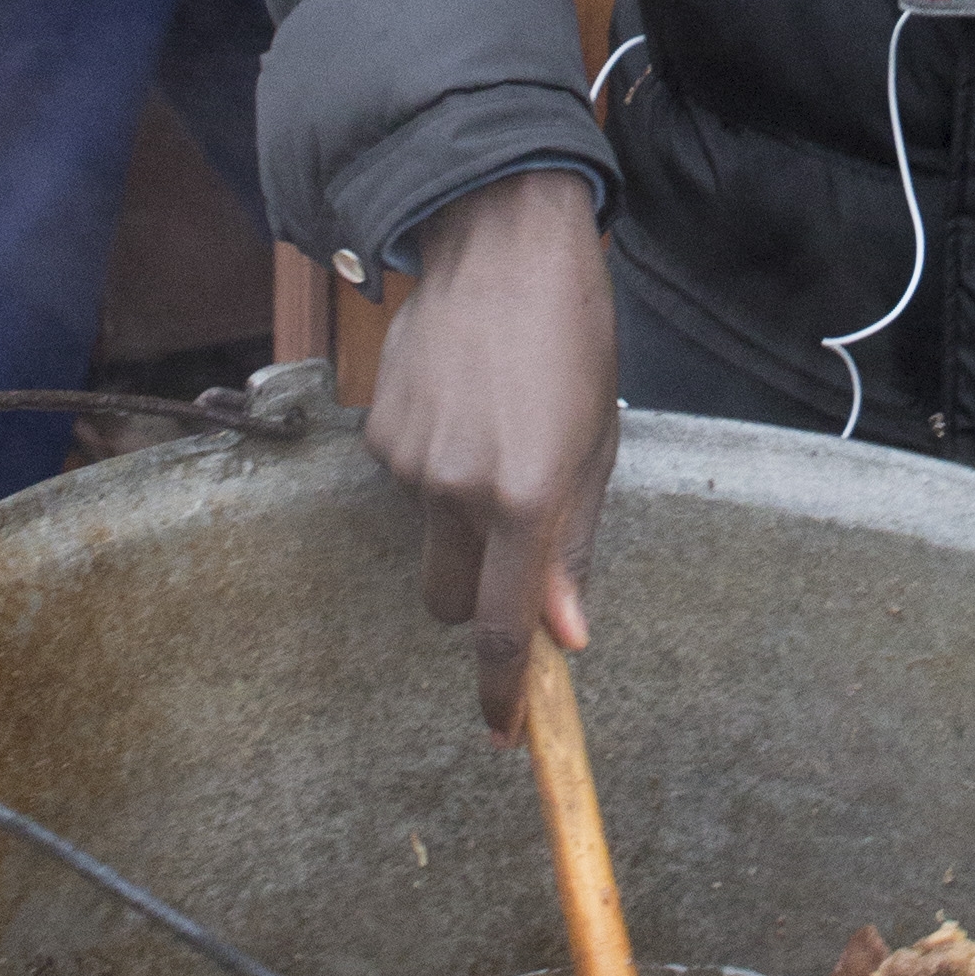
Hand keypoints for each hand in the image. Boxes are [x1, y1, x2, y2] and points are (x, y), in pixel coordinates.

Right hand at [362, 172, 619, 736]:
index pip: (505, 628)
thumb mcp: (597, 440)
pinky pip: (408, 480)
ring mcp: (409, 462)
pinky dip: (435, 463)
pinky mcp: (377, 433)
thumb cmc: (571, 337)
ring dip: (460, 510)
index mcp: (527, 497)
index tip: (503, 732)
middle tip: (515, 538)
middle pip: (451, 599)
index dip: (503, 692)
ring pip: (431, 533)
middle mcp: (458, 489)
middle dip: (478, 596)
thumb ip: (574, 544)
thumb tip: (565, 637)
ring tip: (499, 427)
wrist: (500, 244)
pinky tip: (463, 402)